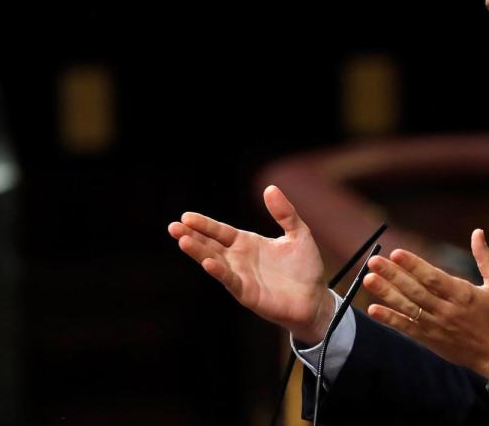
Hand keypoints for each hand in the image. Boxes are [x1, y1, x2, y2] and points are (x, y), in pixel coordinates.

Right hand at [168, 185, 334, 344]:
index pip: (220, 231)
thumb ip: (284, 213)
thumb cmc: (305, 267)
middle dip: (192, 236)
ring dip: (199, 252)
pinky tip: (209, 263)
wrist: (316, 299)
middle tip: (173, 227)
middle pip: (210, 245)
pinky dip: (220, 272)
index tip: (186, 216)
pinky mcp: (247, 293)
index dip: (204, 224)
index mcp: (248, 243)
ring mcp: (241, 276)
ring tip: (183, 240)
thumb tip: (270, 188)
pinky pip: (230, 280)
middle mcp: (239, 259)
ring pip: (215, 261)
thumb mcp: (298, 233)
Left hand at [362, 229, 488, 376]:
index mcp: (463, 294)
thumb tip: (477, 232)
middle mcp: (446, 310)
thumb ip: (485, 258)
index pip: (433, 277)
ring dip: (386, 294)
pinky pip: (407, 328)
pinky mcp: (431, 340)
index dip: (413, 265)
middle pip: (415, 290)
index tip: (396, 253)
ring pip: (407, 308)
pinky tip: (373, 310)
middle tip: (373, 262)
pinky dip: (390, 319)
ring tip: (368, 280)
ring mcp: (437, 326)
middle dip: (392, 275)